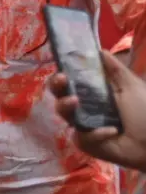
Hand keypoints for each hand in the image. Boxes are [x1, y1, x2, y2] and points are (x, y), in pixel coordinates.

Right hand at [51, 52, 145, 169]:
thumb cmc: (145, 112)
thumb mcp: (131, 86)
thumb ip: (115, 70)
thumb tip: (100, 50)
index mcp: (95, 93)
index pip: (71, 82)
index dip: (62, 75)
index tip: (63, 69)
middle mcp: (85, 108)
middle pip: (60, 96)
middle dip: (56, 87)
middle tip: (62, 80)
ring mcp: (83, 126)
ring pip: (65, 115)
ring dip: (66, 106)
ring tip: (74, 101)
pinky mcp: (86, 143)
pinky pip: (81, 136)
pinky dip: (96, 133)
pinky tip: (112, 132)